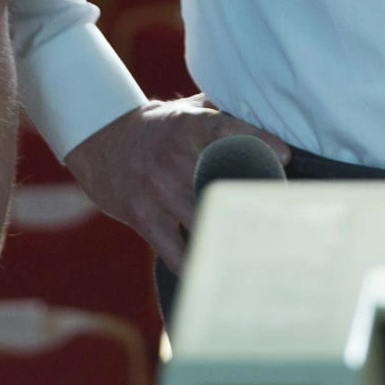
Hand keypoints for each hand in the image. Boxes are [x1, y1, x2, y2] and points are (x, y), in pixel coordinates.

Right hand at [63, 96, 290, 268]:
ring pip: (200, 219)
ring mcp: (155, 188)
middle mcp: (173, 157)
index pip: (228, 129)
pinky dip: (191, 264)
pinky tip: (211, 273)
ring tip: (256, 254)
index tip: (285, 157)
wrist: (99, 139)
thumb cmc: (158, 128)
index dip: (258, 141)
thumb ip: (223, 114)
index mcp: (189, 126)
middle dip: (249, 203)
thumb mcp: (186, 110)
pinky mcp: (140, 214)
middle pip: (220, 182)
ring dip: (227, 238)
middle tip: (281, 223)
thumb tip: (270, 117)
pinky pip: (171, 247)